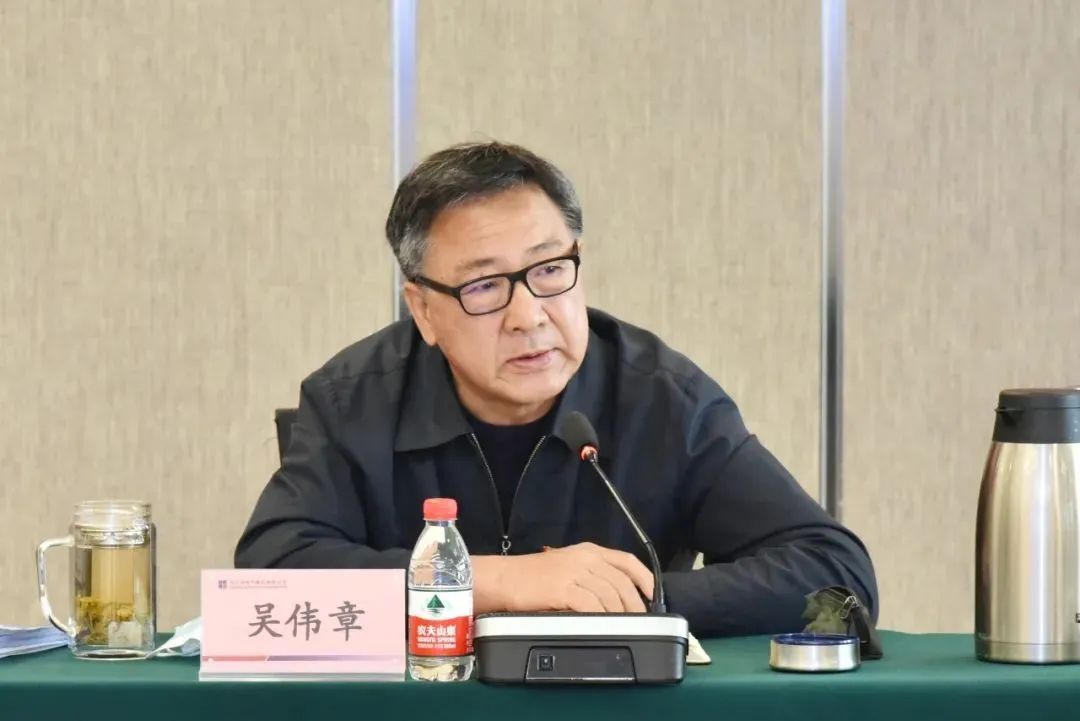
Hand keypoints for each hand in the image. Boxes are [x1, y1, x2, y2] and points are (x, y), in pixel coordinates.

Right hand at [473, 542, 653, 613]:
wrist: (501, 579)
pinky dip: (601, 618)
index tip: (653, 595)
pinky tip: (603, 627)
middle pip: (621, 582)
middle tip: (638, 623)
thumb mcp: (565, 567)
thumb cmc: (530, 577)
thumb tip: (615, 598)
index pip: (626, 560)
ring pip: (609, 596)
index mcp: (588, 551)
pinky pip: (592, 606)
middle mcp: (584, 558)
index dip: (644, 577)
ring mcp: (574, 572)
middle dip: (634, 605)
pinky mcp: (563, 588)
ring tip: (622, 629)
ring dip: (619, 616)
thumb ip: (589, 576)